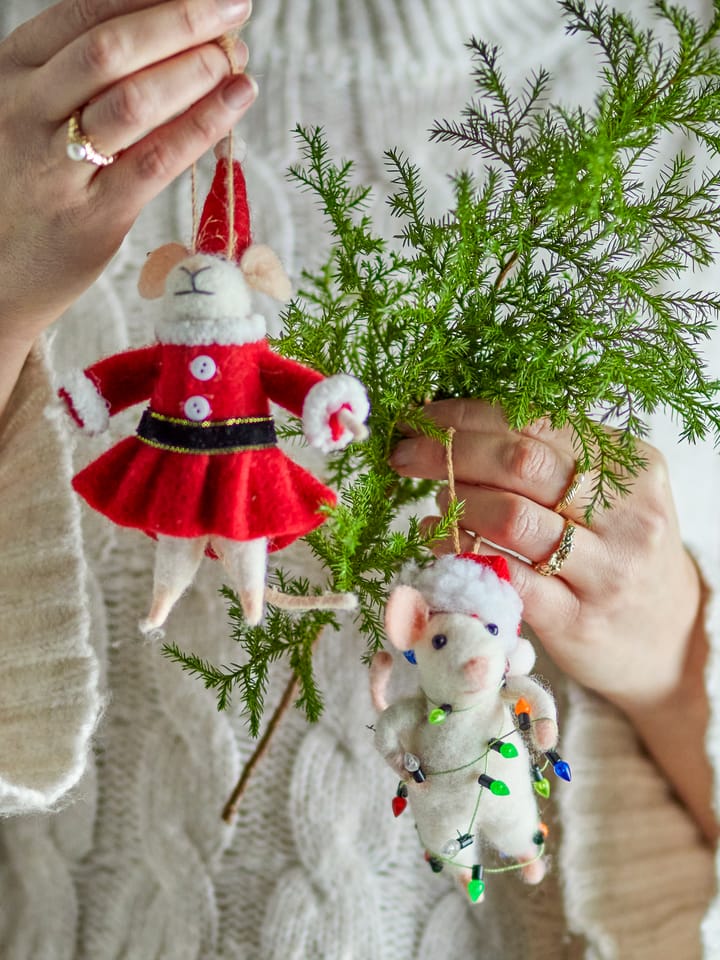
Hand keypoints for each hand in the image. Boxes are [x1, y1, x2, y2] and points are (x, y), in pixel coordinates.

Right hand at [0, 0, 254, 344]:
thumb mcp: (26, 115)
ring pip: (134, 102)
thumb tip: (163, 38)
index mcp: (12, 73)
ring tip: (236, 59)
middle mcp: (28, 112)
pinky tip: (235, 100)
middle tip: (232, 11)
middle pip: (112, 49)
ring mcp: (58, 167)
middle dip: (181, 21)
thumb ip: (74, 78)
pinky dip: (203, 125)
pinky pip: (155, 162)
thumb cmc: (19, 187)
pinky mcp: (94, 217)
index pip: (82, 13)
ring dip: (195, 71)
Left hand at [390, 399, 700, 710]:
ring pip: (511, 517)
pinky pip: (506, 575)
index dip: (469, 417)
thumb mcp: (607, 494)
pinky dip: (459, 552)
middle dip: (449, 451)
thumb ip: (550, 460)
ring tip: (431, 501)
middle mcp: (626, 511)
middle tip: (406, 455)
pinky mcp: (577, 618)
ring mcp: (605, 568)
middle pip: (520, 462)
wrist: (668, 638)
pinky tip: (435, 541)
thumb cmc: (619, 551)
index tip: (422, 417)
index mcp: (631, 464)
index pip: (537, 422)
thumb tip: (457, 428)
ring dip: (456, 502)